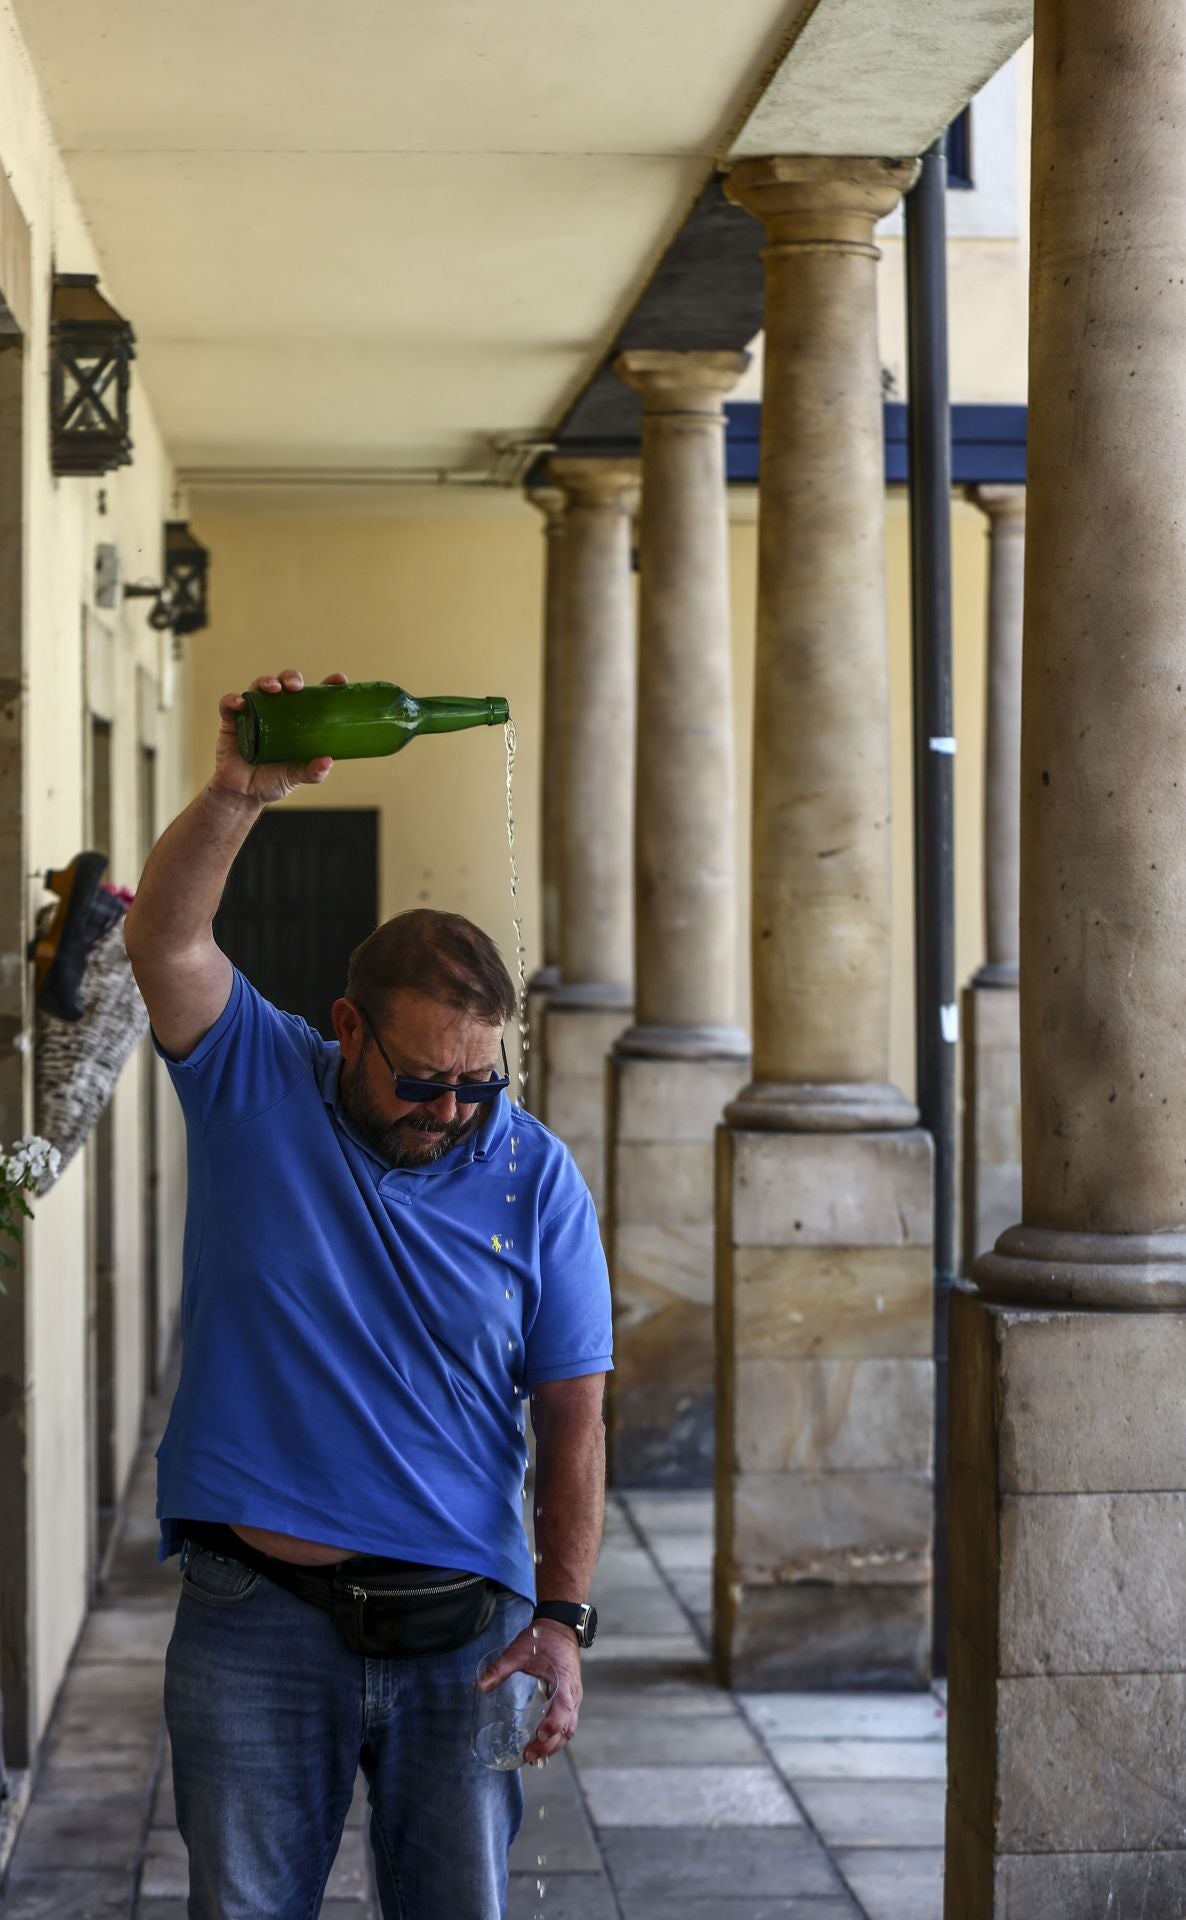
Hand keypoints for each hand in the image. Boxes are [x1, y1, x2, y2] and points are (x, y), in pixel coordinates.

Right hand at [211, 668, 348, 807]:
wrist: (243, 794)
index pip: (313, 697)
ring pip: (259, 687)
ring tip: (273, 688)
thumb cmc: (272, 780)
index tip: (339, 679)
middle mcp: (276, 712)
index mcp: (297, 721)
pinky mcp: (232, 721)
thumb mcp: (296, 777)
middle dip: (291, 678)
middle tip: (296, 687)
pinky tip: (240, 703)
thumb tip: (327, 761)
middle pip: (285, 684)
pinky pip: (229, 704)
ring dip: (266, 682)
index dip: (327, 685)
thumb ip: (312, 771)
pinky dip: (233, 700)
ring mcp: (254, 714)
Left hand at [477, 1619, 581, 1764]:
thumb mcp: (519, 1650)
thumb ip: (500, 1668)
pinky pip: (567, 1723)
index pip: (564, 1709)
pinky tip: (541, 1745)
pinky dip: (557, 1738)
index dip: (553, 1725)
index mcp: (564, 1681)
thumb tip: (479, 1687)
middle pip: (567, 1728)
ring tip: (533, 1757)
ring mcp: (574, 1698)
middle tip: (528, 1756)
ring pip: (569, 1729)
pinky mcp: (570, 1699)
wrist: (561, 1627)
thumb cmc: (542, 1639)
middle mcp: (573, 1694)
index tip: (539, 1736)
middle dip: (550, 1746)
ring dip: (554, 1746)